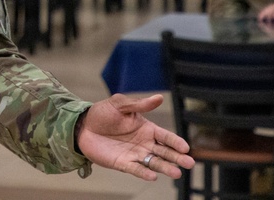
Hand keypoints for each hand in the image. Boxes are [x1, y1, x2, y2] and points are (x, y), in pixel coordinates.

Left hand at [77, 93, 194, 180]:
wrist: (83, 126)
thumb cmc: (103, 113)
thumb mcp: (120, 104)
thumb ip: (139, 105)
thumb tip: (159, 97)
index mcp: (146, 128)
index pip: (165, 136)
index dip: (175, 142)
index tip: (185, 147)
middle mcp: (144, 143)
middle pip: (164, 152)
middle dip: (177, 157)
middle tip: (189, 163)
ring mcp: (134, 154)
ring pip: (154, 163)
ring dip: (165, 167)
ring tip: (177, 173)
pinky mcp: (123, 163)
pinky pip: (136, 169)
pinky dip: (144, 173)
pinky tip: (153, 176)